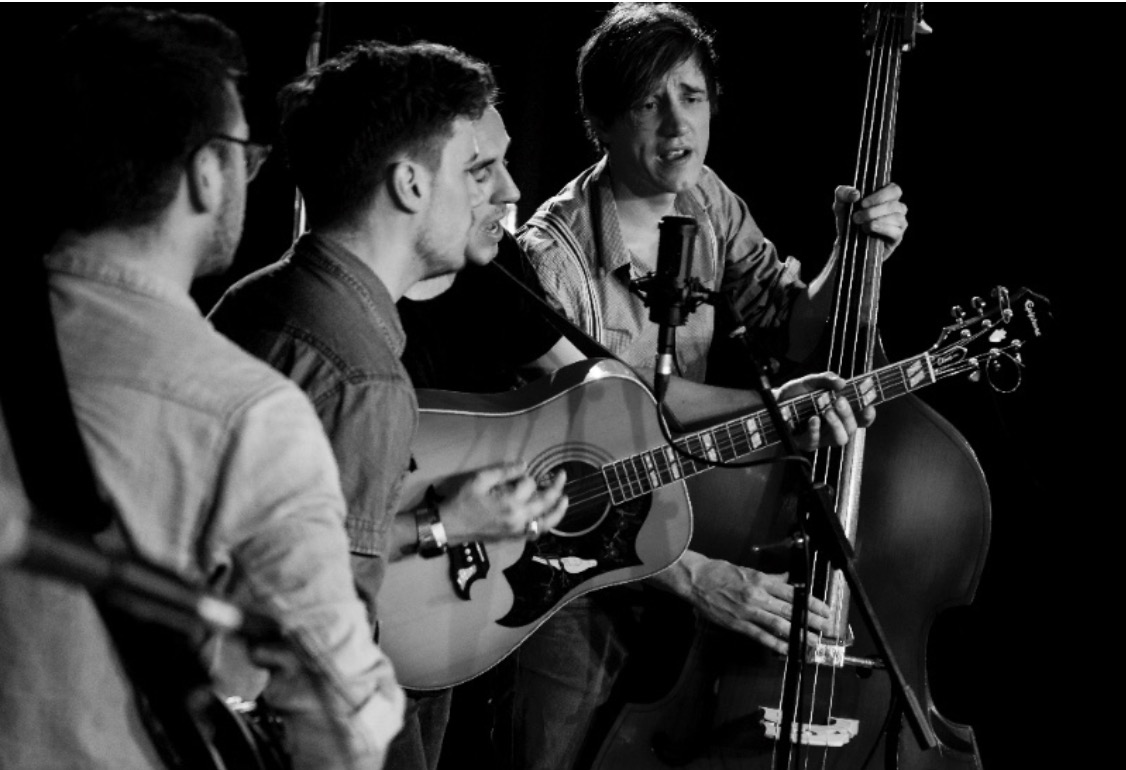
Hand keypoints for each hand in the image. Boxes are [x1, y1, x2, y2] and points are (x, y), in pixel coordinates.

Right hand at [438, 461, 567, 544]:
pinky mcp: (514, 537)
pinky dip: (546, 524)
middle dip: (556, 487)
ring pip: (546, 522)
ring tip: (565, 498)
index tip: (520, 472)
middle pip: (545, 502)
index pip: (529, 484)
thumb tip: (525, 465)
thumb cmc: (463, 501)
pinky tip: (550, 516)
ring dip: (558, 510)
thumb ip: (504, 471)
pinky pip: (536, 532)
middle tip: (562, 475)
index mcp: (509, 502)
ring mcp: (518, 530)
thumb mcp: (480, 479)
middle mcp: (518, 518)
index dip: (526, 475)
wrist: (452, 526)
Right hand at [683, 555, 832, 653]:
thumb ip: (769, 578)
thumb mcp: (747, 570)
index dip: (812, 603)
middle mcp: (758, 596)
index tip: (825, 610)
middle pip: (791, 610)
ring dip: (799, 635)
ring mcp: (749, 611)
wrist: (695, 580)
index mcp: (761, 580)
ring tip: (814, 642)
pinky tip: (789, 650)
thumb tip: (787, 579)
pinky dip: (776, 644)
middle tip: (828, 629)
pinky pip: (761, 636)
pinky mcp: (738, 624)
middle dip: (812, 621)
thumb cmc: (718, 572)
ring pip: (780, 625)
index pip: (793, 593)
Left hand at [774, 372, 875, 450]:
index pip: (861, 419)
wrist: (774, 402)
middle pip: (852, 428)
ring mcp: (822, 437)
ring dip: (836, 425)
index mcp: (840, 413)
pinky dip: (816, 429)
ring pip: (840, 439)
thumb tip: (841, 382)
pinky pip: (816, 441)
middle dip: (848, 415)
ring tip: (827, 411)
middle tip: (840, 401)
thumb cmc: (796, 394)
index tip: (869, 406)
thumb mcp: (811, 381)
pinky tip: (812, 419)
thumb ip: (826, 379)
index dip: (868, 416)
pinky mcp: (807, 442)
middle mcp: (834, 427)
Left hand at [833, 183, 907, 257]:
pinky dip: (882, 229)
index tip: (862, 203)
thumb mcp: (840, 204)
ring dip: (876, 220)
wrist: (845, 243)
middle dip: (875, 209)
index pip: (894, 189)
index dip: (880, 195)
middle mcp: (896, 209)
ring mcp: (898, 224)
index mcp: (886, 197)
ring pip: (897, 217)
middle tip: (857, 216)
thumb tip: (856, 194)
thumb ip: (843, 193)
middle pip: (896, 204)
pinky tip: (869, 229)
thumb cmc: (846, 220)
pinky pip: (897, 231)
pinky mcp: (896, 238)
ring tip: (861, 225)